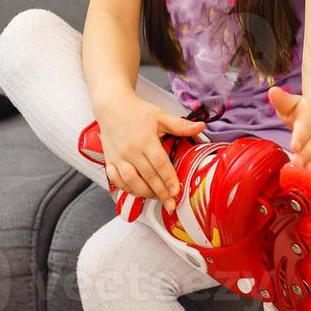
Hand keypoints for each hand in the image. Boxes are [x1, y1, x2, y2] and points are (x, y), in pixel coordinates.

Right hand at [93, 94, 207, 211]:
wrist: (111, 106)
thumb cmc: (137, 111)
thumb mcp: (161, 116)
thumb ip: (180, 125)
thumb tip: (201, 127)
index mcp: (145, 140)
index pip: (160, 164)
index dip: (169, 179)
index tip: (177, 191)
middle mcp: (130, 150)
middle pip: (148, 176)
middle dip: (160, 192)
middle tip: (171, 204)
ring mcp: (118, 157)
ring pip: (131, 181)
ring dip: (144, 193)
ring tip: (157, 199)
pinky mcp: (109, 160)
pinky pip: (116, 180)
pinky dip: (126, 189)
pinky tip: (137, 192)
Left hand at [267, 85, 310, 184]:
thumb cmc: (305, 111)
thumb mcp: (293, 103)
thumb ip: (283, 100)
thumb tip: (272, 91)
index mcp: (310, 118)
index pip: (304, 128)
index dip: (300, 137)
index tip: (294, 146)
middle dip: (307, 155)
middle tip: (297, 163)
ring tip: (309, 173)